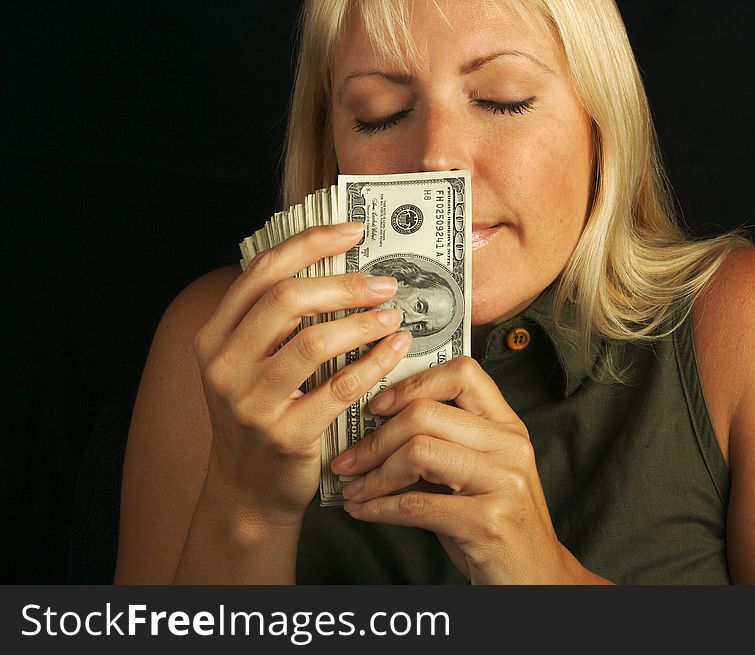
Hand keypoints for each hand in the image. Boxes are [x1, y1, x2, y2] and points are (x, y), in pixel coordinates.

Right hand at [193, 223, 412, 524]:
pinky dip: (374, 363)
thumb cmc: (260, 417)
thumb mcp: (250, 365)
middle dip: (344, 283)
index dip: (310, 242)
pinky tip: (395, 349)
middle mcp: (224, 364)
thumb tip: (337, 269)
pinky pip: (339, 387)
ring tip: (393, 315)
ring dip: (362, 322)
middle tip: (384, 282)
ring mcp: (251, 402)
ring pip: (314, 342)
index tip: (353, 231)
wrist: (248, 491)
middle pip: (287, 299)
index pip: (262, 270)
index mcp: (215, 336)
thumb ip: (277, 322)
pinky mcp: (285, 434)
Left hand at [330, 356, 589, 583]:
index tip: (377, 406)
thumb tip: (375, 426)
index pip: (462, 374)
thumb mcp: (478, 473)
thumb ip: (442, 443)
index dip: (412, 384)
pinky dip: (378, 507)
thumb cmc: (497, 523)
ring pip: (417, 452)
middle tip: (349, 460)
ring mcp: (503, 483)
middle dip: (374, 438)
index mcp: (507, 426)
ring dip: (373, 474)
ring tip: (354, 487)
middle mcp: (510, 446)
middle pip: (425, 414)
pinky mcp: (488, 522)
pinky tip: (363, 511)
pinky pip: (415, 505)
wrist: (536, 578)